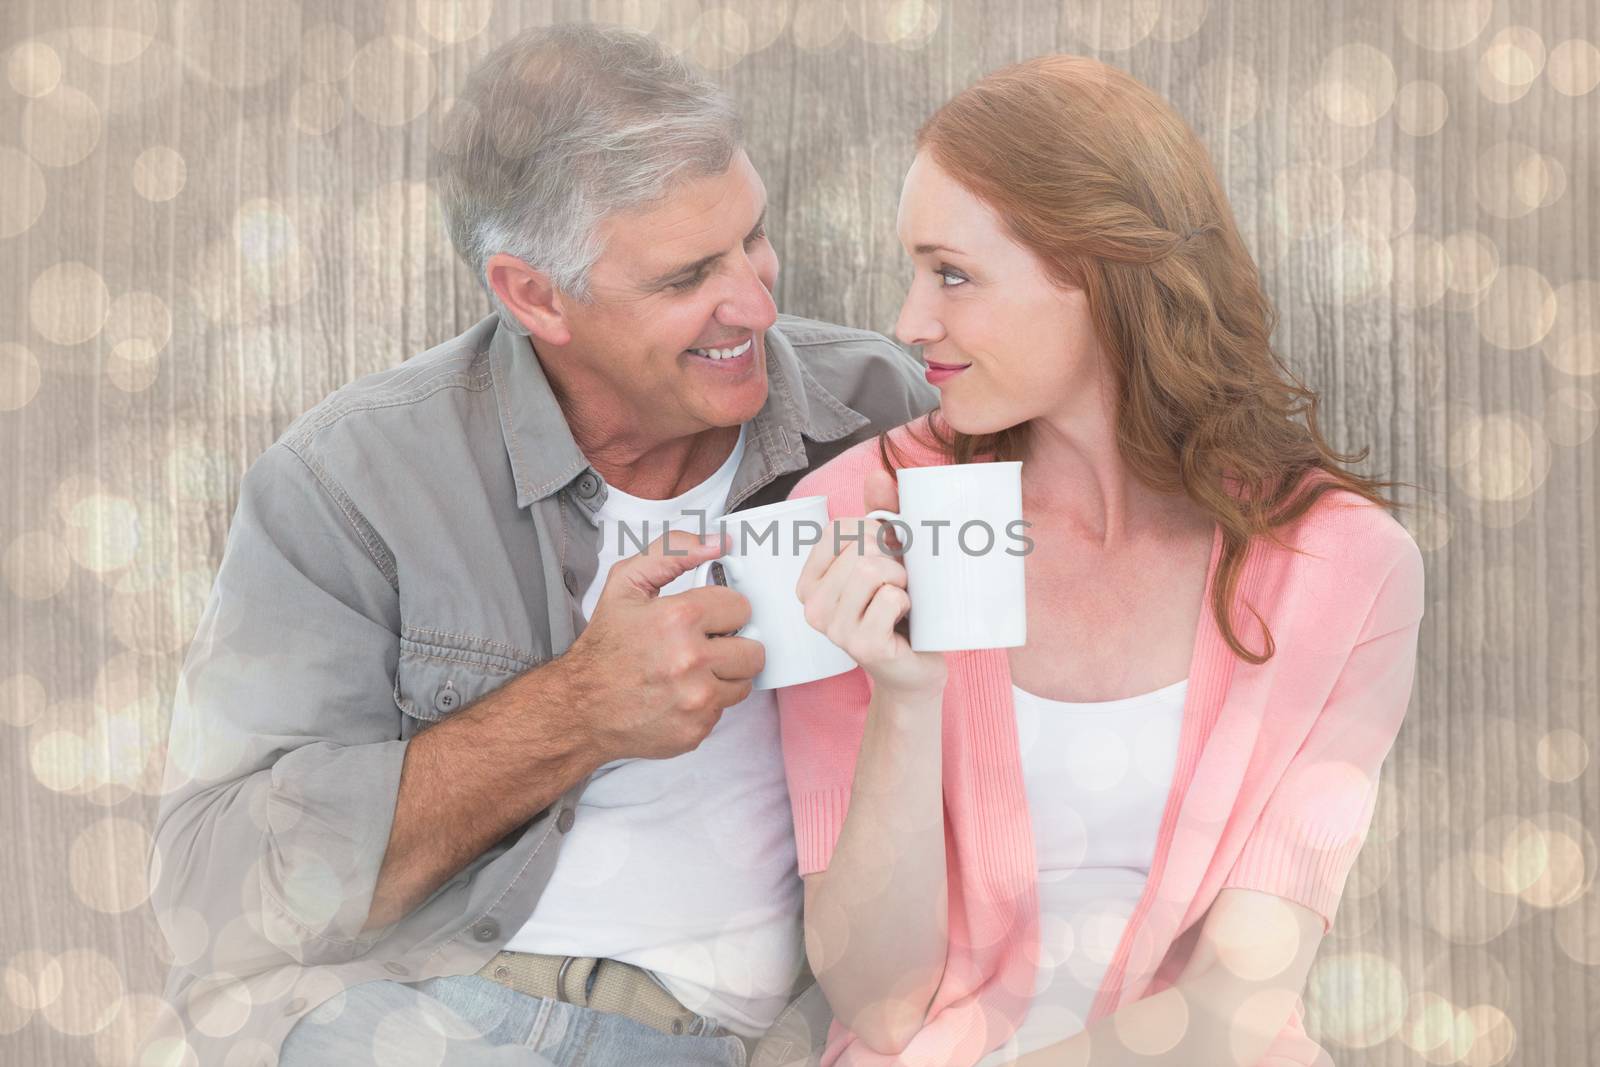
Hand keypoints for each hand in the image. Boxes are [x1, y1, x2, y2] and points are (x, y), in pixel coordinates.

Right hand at [563, 529, 765, 760]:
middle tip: (700, 647)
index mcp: (679, 618)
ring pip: (743, 681)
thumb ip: (672, 551)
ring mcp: (696, 700)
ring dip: (723, 675)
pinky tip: (679, 695)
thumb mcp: (626, 584)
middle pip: (753, 649)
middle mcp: (691, 660)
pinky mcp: (697, 729)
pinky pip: (725, 709)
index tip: (702, 619)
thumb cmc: (606, 647)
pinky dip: (707, 702)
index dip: (722, 611)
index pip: (741, 607)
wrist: (581, 708)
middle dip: (730, 645)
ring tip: (689, 671)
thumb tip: (717, 544)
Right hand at [796, 467, 946, 698]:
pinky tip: (903, 621)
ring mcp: (832, 628)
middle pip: (860, 548)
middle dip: (893, 559)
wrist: (916, 667)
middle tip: (898, 585)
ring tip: (901, 600)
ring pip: (872, 570)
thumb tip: (878, 475)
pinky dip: (908, 602)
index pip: (840, 529)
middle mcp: (811, 605)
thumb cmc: (899, 610)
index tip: (885, 559)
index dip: (874, 533)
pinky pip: (890, 598)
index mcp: (808, 581)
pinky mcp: (860, 646)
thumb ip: (881, 514)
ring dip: (902, 581)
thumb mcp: (889, 557)